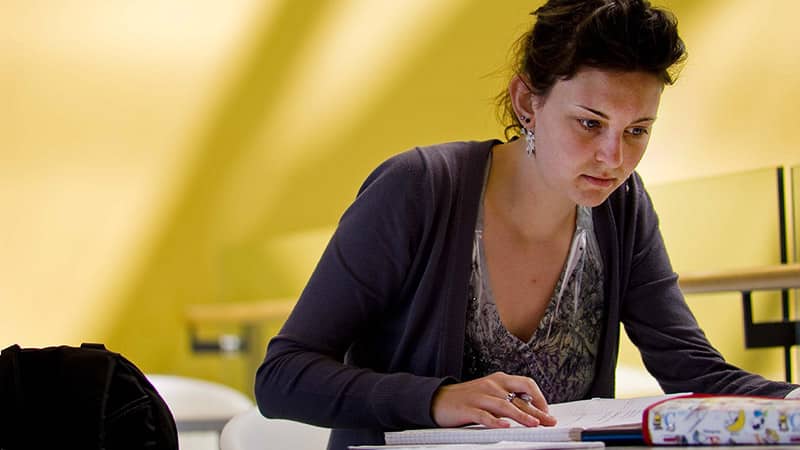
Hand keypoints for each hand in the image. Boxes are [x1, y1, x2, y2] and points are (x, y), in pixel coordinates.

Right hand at [431, 371, 556, 428]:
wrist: (438, 399)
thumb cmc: (467, 398)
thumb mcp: (490, 393)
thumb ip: (508, 399)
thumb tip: (531, 410)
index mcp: (499, 380)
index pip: (526, 384)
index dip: (540, 398)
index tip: (547, 412)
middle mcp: (491, 385)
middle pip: (519, 397)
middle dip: (537, 411)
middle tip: (548, 421)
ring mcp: (479, 396)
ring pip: (504, 405)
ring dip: (521, 415)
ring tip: (533, 424)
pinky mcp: (467, 408)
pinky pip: (484, 415)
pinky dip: (495, 421)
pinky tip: (504, 426)